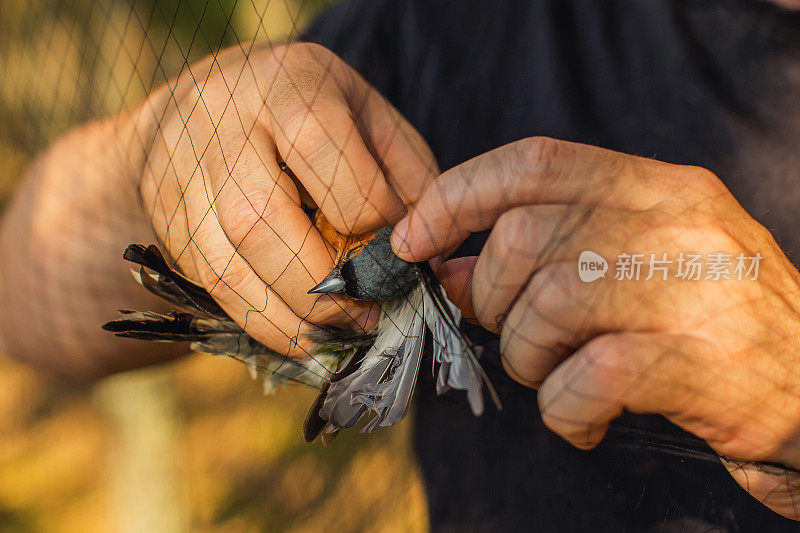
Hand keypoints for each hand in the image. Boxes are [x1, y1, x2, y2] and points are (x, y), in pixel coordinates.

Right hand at [137, 42, 436, 357]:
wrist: (200, 105)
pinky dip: (257, 321)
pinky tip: (297, 333)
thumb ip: (404, 172)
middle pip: (260, 220)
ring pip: (225, 265)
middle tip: (367, 312)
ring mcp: (178, 172)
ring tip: (335, 333)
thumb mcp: (367, 113)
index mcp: (285, 84)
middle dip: (322, 284)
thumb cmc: (303, 109)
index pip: (325, 156)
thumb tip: (426, 253)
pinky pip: (208, 285)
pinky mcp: (164, 216)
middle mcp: (218, 121)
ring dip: (288, 317)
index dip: (372, 217)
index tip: (400, 250)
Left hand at [392, 137, 799, 517]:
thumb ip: (548, 254)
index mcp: (659, 187)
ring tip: (559, 379)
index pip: (536, 162)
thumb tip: (448, 265)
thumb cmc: (708, 322)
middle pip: (523, 241)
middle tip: (521, 339)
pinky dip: (563, 411)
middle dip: (494, 302)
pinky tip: (586, 420)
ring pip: (544, 308)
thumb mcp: (636, 266)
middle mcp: (676, 224)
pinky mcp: (693, 363)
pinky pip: (582, 380)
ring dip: (528, 358)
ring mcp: (688, 291)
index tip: (415, 237)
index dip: (457, 195)